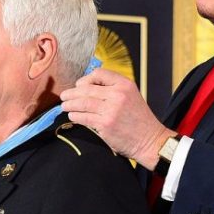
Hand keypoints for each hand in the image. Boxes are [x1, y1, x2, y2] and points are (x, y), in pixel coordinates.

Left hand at [60, 69, 176, 169]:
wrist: (150, 139)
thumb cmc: (139, 119)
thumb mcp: (131, 96)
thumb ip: (114, 89)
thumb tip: (88, 87)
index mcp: (125, 84)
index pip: (99, 73)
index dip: (86, 79)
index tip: (80, 85)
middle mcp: (118, 94)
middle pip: (87, 88)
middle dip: (72, 93)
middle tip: (64, 96)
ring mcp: (111, 109)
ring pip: (82, 103)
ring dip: (70, 104)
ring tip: (64, 106)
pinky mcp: (105, 124)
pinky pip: (84, 117)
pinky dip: (75, 116)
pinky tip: (73, 116)